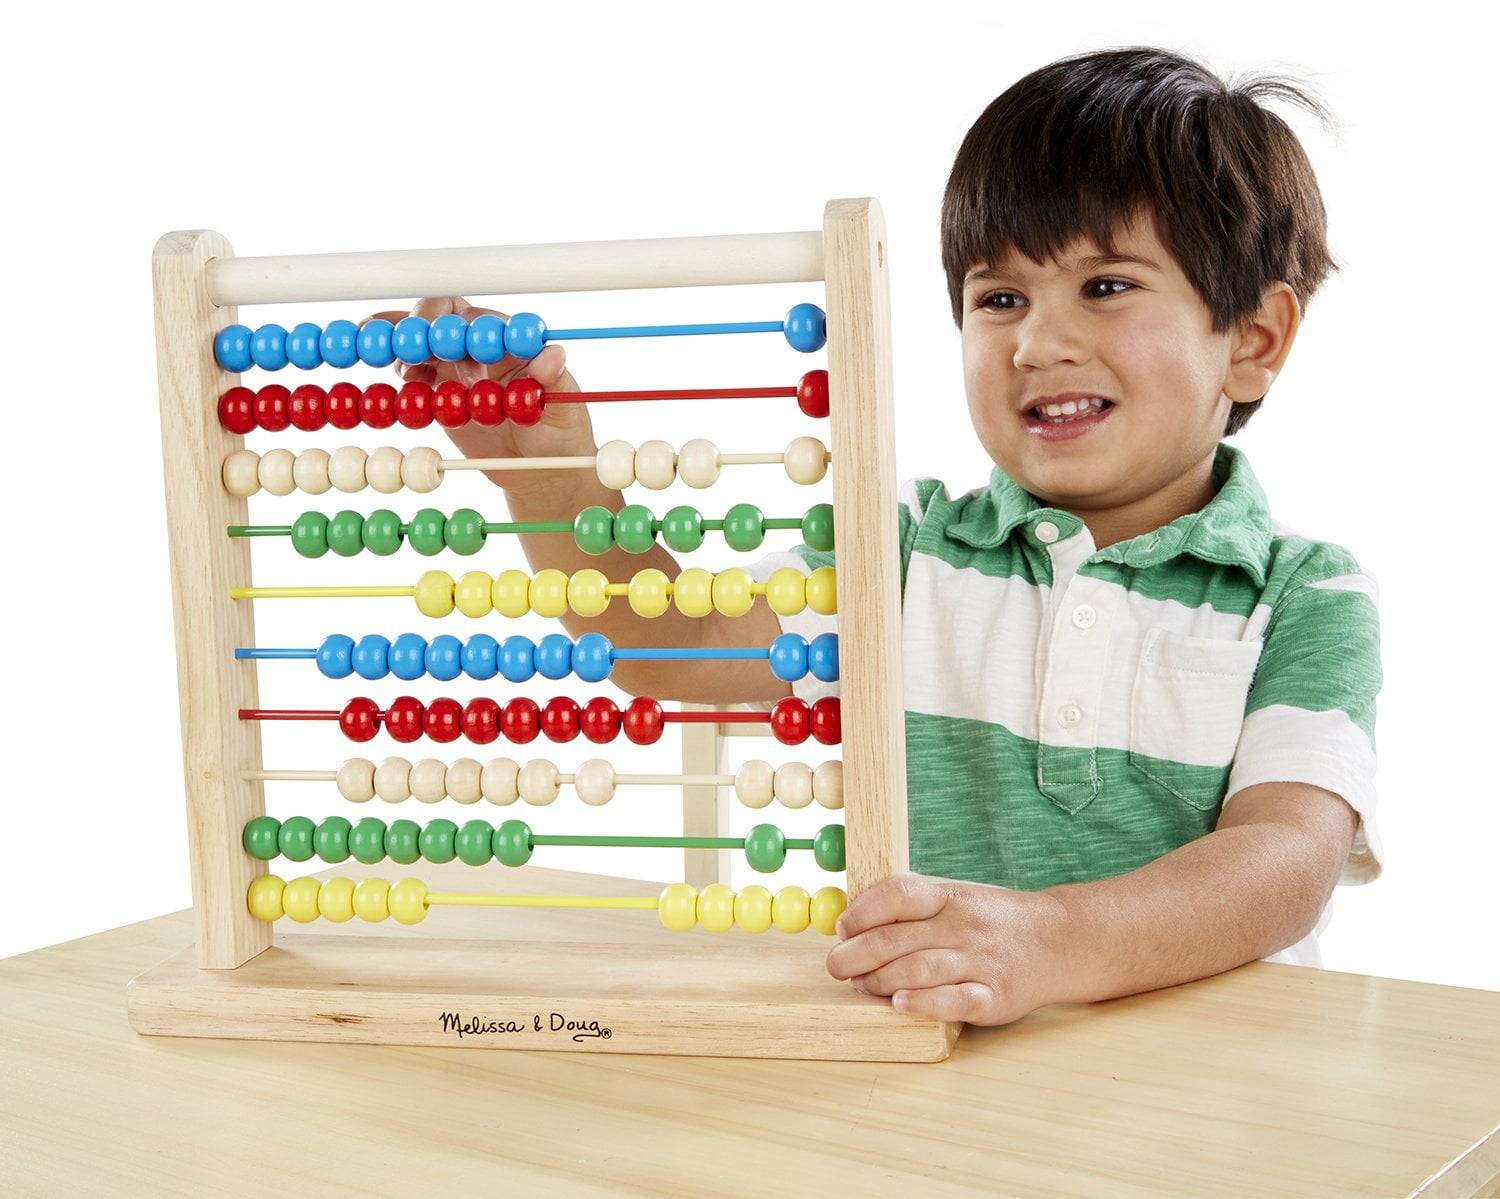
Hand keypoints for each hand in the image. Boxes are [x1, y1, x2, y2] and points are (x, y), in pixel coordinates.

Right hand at [366, 296, 594, 498]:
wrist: (539, 468)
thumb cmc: (559, 432)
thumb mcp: (563, 409)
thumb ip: (555, 380)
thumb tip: (553, 355)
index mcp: (512, 340)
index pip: (479, 317)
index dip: (461, 327)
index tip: (450, 348)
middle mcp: (480, 343)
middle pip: (443, 315)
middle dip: (422, 326)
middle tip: (412, 351)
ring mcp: (457, 362)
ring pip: (421, 336)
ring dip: (400, 340)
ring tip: (389, 357)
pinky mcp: (440, 385)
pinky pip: (412, 368)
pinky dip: (395, 364)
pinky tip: (389, 375)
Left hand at [825, 874, 1071, 1024]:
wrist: (1061, 939)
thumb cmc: (992, 920)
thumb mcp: (955, 898)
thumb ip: (910, 909)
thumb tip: (850, 925)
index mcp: (949, 896)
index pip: (897, 895)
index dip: (861, 911)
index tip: (842, 929)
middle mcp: (963, 926)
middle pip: (896, 940)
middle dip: (855, 956)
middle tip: (836, 967)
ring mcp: (980, 962)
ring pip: (918, 970)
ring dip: (880, 981)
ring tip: (862, 986)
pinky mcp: (995, 996)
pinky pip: (955, 1000)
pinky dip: (925, 1004)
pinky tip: (901, 1005)